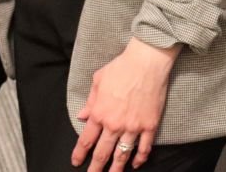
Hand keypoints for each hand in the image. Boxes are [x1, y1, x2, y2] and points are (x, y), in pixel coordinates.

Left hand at [72, 37, 180, 170]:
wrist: (146, 63)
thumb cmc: (121, 68)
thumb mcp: (97, 81)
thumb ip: (90, 102)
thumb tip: (82, 116)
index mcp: (99, 112)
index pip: (86, 139)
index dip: (80, 153)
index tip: (76, 162)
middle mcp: (115, 124)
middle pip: (103, 152)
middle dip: (95, 167)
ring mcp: (133, 127)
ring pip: (123, 154)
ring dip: (117, 169)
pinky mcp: (149, 126)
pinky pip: (144, 148)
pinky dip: (139, 158)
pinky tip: (135, 164)